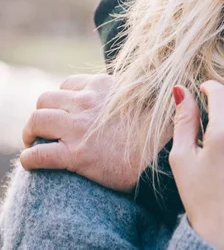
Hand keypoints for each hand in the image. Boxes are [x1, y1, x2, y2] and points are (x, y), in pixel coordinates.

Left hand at [20, 74, 154, 191]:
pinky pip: (38, 154)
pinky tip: (32, 163)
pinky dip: (30, 159)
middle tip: (43, 129)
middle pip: (45, 99)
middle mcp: (88, 102)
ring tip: (33, 141)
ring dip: (30, 132)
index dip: (62, 99)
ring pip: (36, 121)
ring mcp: (79, 128)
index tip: (65, 113)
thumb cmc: (161, 130)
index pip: (68, 85)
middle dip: (42, 113)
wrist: (166, 154)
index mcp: (104, 86)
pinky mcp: (76, 155)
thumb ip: (128, 93)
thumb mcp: (145, 99)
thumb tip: (130, 93)